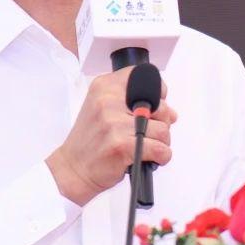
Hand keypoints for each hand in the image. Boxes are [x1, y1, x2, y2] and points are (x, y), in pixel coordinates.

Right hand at [46, 69, 177, 204]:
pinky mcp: (122, 145)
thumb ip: (136, 106)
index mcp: (104, 87)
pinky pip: (161, 149)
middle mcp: (108, 101)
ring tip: (146, 147)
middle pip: (160, 106)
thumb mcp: (105, 111)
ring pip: (163, 130)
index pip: (143, 75)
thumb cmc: (91, 142)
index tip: (154, 107)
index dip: (157, 92)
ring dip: (161, 143)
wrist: (72, 168)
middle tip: (147, 134)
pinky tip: (149, 158)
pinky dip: (161, 157)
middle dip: (161, 123)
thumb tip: (171, 113)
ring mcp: (114, 123)